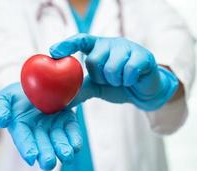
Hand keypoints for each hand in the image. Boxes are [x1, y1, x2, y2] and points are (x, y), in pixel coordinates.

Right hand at [0, 83, 81, 170]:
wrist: (38, 84)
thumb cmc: (18, 94)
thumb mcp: (5, 97)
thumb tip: (2, 120)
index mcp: (22, 128)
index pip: (24, 140)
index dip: (28, 149)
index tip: (32, 157)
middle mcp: (39, 132)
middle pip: (43, 146)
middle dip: (46, 155)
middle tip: (48, 162)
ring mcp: (54, 128)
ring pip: (59, 142)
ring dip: (63, 150)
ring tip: (66, 155)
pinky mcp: (67, 122)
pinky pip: (72, 132)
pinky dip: (75, 139)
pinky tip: (75, 145)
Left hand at [50, 33, 178, 110]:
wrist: (143, 91)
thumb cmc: (117, 84)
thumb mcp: (95, 87)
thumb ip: (79, 90)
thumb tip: (59, 103)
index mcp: (97, 47)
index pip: (80, 40)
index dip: (66, 44)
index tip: (53, 52)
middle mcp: (110, 43)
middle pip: (94, 59)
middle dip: (99, 77)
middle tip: (108, 79)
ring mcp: (127, 47)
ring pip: (111, 67)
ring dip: (115, 80)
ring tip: (121, 79)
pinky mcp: (142, 55)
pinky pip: (128, 71)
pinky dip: (128, 81)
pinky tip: (132, 80)